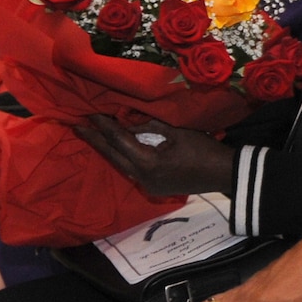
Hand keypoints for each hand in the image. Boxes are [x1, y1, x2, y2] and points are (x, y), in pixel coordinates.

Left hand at [76, 114, 235, 196]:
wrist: (224, 174)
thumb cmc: (204, 149)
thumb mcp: (177, 131)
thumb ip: (150, 126)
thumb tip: (128, 120)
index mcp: (149, 163)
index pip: (119, 141)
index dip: (104, 126)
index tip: (89, 114)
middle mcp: (143, 177)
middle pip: (113, 156)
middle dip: (95, 140)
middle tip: (77, 126)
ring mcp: (148, 185)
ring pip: (121, 164)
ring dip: (107, 150)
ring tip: (92, 135)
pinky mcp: (154, 187)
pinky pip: (132, 170)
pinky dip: (123, 157)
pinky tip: (117, 149)